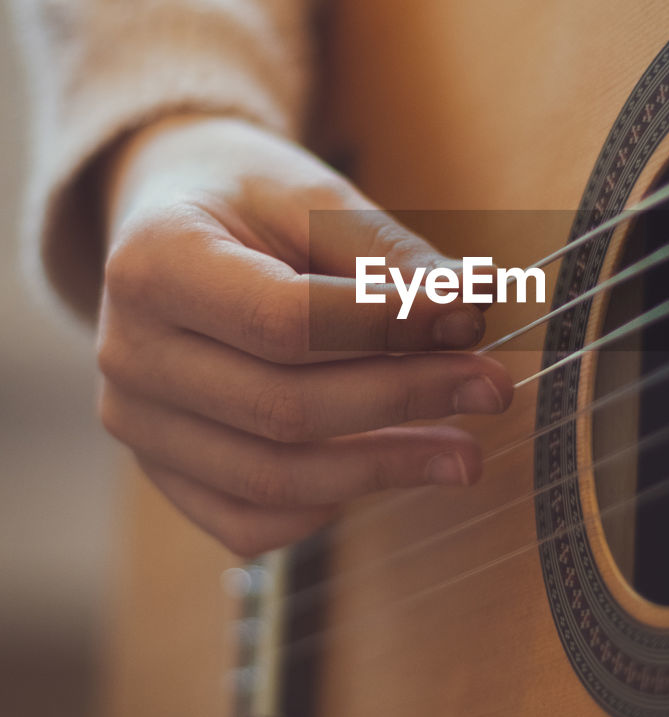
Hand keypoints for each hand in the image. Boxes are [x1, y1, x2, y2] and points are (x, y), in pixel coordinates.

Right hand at [96, 114, 512, 555]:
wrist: (168, 220)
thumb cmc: (246, 200)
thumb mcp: (313, 195)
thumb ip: (387, 255)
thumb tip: (474, 306)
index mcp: (151, 264)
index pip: (284, 321)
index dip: (388, 328)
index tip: (473, 318)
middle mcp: (128, 353)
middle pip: (283, 408)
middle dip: (405, 401)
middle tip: (493, 388)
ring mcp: (136, 423)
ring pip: (271, 478)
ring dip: (384, 470)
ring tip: (465, 452)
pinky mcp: (160, 470)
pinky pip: (247, 522)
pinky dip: (325, 507)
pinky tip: (382, 469)